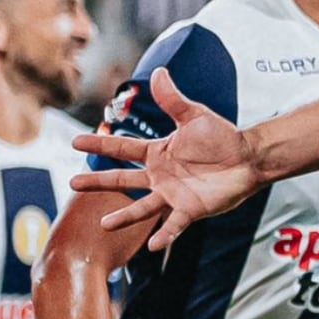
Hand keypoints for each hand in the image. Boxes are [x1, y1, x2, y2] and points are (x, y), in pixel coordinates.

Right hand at [72, 68, 259, 251]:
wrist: (247, 157)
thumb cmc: (221, 137)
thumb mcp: (194, 116)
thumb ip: (173, 99)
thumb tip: (159, 72)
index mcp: (157, 153)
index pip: (122, 150)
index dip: (100, 146)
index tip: (75, 142)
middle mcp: (159, 176)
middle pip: (122, 180)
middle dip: (98, 182)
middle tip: (71, 184)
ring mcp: (172, 194)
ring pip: (142, 208)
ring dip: (124, 217)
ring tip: (104, 225)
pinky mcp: (190, 209)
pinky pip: (174, 225)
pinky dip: (164, 236)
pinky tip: (153, 246)